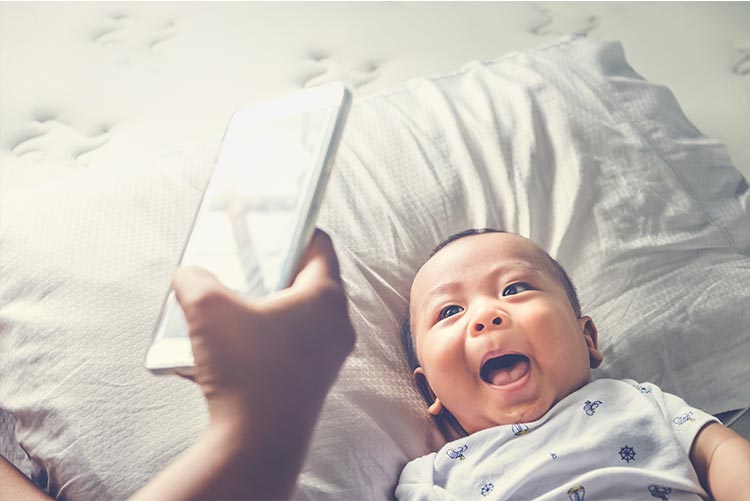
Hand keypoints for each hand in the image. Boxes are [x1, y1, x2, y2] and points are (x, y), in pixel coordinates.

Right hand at [172, 229, 355, 429]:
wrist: (256, 443)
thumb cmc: (245, 370)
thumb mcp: (207, 308)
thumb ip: (195, 278)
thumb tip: (190, 275)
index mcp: (325, 296)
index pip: (320, 245)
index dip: (293, 229)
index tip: (270, 226)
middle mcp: (337, 324)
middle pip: (308, 281)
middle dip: (274, 271)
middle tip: (245, 267)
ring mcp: (330, 357)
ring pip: (300, 316)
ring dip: (268, 308)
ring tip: (233, 307)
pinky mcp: (314, 382)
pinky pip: (294, 346)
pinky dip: (268, 338)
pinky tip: (234, 346)